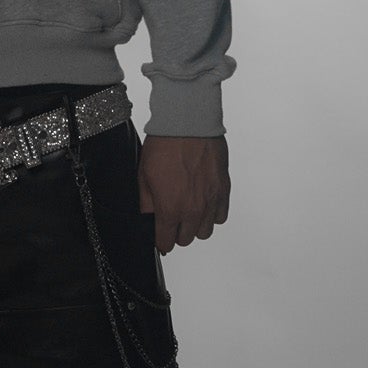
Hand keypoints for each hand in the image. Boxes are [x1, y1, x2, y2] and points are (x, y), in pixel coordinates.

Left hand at [138, 135, 229, 254]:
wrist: (188, 125)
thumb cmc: (164, 147)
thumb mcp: (143, 176)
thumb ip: (146, 204)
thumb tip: (148, 219)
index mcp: (170, 209)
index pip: (166, 243)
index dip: (160, 240)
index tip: (159, 233)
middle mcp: (193, 210)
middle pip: (186, 240)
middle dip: (176, 233)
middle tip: (171, 219)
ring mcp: (211, 201)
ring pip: (205, 232)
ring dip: (195, 226)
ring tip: (188, 210)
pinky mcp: (223, 190)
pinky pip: (221, 216)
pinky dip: (212, 214)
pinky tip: (203, 203)